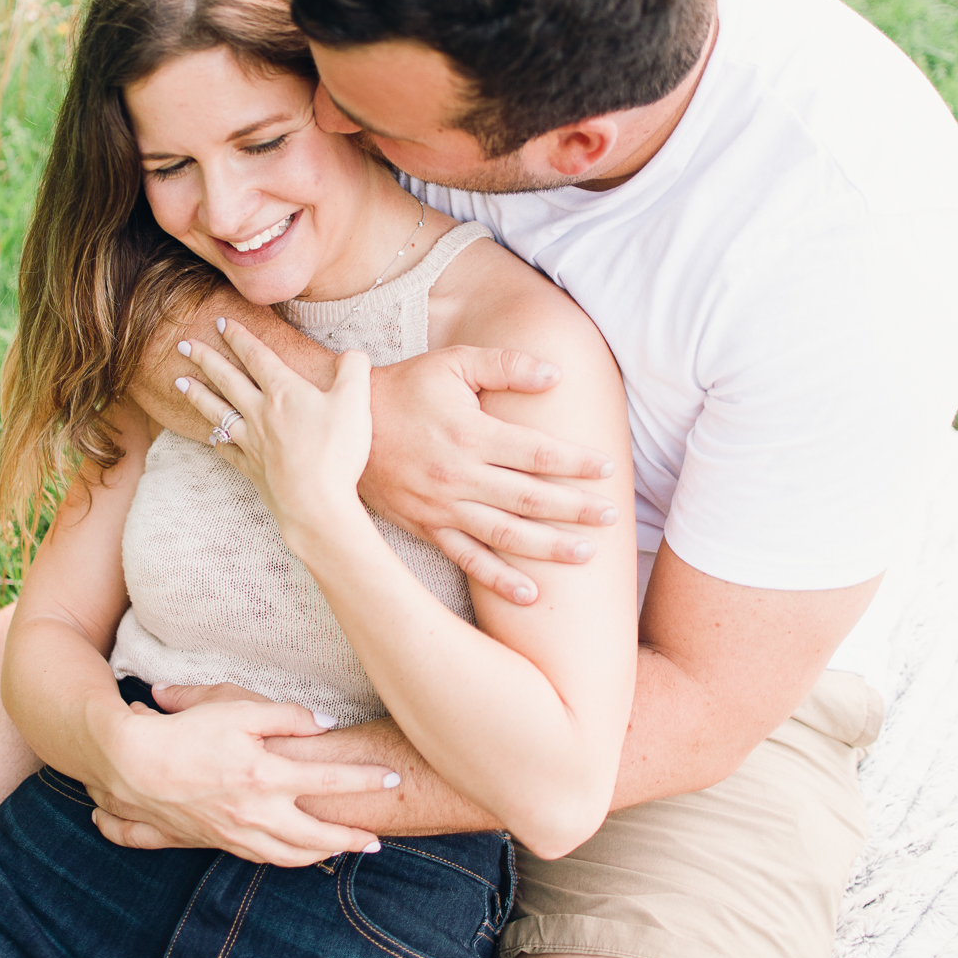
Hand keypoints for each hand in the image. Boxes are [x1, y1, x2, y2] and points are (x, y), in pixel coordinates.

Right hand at [88, 697, 396, 865]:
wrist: (132, 768)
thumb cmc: (185, 732)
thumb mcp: (236, 709)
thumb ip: (285, 716)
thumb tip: (324, 723)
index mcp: (266, 775)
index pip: (329, 779)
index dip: (365, 779)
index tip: (392, 777)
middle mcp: (257, 811)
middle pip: (318, 835)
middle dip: (351, 839)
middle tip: (376, 840)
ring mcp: (237, 831)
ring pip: (291, 855)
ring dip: (322, 854)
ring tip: (343, 850)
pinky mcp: (219, 841)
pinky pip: (263, 858)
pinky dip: (288, 859)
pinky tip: (295, 853)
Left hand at [174, 318, 371, 527]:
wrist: (317, 505)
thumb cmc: (337, 452)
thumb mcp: (356, 401)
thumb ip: (354, 369)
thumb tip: (352, 354)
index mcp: (283, 392)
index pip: (256, 356)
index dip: (239, 337)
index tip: (221, 323)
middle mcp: (260, 413)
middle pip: (227, 379)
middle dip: (205, 358)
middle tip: (183, 345)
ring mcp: (252, 442)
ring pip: (217, 412)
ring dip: (197, 395)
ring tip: (179, 382)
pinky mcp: (252, 469)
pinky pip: (227, 450)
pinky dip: (216, 440)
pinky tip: (210, 436)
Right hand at [362, 347, 620, 603]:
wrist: (345, 427)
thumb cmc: (406, 388)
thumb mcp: (453, 363)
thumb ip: (505, 365)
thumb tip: (555, 375)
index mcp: (471, 433)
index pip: (537, 452)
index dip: (575, 461)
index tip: (607, 469)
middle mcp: (459, 475)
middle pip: (530, 497)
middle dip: (575, 508)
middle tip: (612, 517)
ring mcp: (443, 506)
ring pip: (506, 534)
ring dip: (548, 548)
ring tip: (586, 554)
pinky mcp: (427, 527)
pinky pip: (467, 559)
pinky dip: (499, 580)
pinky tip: (530, 594)